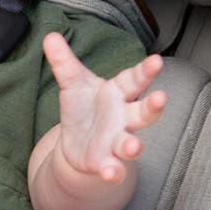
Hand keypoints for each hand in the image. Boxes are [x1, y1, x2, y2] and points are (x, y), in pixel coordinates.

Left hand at [44, 34, 165, 183]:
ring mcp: (116, 142)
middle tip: (161, 97)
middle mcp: (123, 118)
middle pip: (143, 112)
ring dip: (133, 146)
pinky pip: (113, 168)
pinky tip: (111, 173)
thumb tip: (49, 35)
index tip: (156, 61)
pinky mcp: (104, 163)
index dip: (146, 71)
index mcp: (118, 93)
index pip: (135, 79)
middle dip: (153, 106)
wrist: (77, 144)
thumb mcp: (72, 83)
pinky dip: (113, 172)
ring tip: (133, 147)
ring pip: (130, 143)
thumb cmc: (83, 108)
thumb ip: (64, 62)